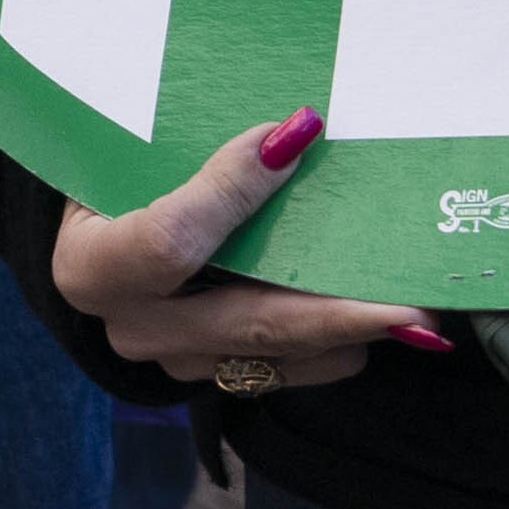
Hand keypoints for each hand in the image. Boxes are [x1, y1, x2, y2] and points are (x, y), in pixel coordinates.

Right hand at [51, 106, 442, 394]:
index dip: (231, 193)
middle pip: (249, 321)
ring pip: (281, 351)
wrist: (100, 245)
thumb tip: (290, 131)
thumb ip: (193, 154)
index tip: (294, 140)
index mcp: (93, 265)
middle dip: (339, 309)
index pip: (168, 240)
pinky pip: (292, 370)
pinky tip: (373, 314)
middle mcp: (134, 325)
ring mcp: (178, 360)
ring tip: (415, 307)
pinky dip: (336, 343)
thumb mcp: (130, 163)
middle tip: (413, 300)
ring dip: (350, 329)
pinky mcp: (219, 377)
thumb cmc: (115, 186)